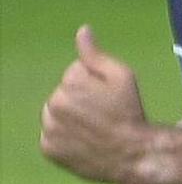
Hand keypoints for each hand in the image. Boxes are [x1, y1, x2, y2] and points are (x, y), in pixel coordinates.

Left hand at [40, 26, 148, 183]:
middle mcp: (53, 105)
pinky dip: (64, 137)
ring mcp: (49, 129)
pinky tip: (83, 140)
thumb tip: (82, 30)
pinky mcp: (48, 149)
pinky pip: (52, 136)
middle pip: (63, 93)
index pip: (74, 73)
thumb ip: (96, 55)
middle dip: (79, 98)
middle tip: (102, 112)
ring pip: (55, 114)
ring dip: (69, 117)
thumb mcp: (123, 76)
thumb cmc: (129, 111)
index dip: (94, 82)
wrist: (131, 153)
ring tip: (92, 126)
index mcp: (70, 84)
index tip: (108, 96)